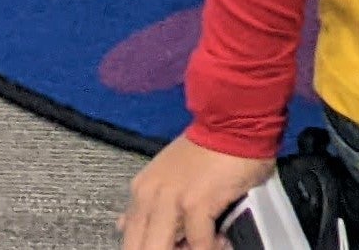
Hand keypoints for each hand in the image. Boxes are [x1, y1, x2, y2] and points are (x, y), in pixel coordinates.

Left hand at [123, 136, 272, 249]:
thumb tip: (124, 225)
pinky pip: (200, 243)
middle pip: (141, 248)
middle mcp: (150, 197)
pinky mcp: (196, 203)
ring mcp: (172, 200)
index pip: (130, 240)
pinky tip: (221, 241)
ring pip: (164, 249)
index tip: (173, 245)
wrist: (234, 120)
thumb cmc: (210, 146)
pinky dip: (212, 247)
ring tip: (206, 245)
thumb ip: (148, 202)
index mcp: (142, 191)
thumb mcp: (168, 175)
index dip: (147, 249)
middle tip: (186, 247)